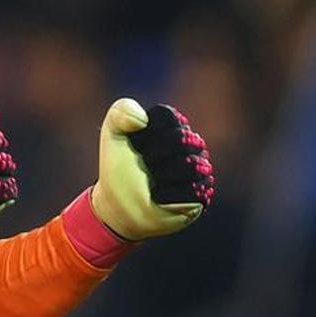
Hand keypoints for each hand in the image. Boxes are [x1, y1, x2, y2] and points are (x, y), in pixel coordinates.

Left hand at [91, 98, 214, 240]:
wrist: (119, 205)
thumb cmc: (118, 168)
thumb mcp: (112, 133)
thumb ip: (121, 111)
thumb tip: (143, 120)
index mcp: (171, 124)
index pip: (168, 117)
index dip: (146, 133)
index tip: (136, 145)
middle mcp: (190, 143)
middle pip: (181, 139)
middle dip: (153, 156)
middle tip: (144, 166)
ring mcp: (199, 167)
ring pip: (190, 165)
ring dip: (161, 176)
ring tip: (153, 182)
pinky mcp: (203, 193)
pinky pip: (192, 190)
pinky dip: (168, 195)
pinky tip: (160, 197)